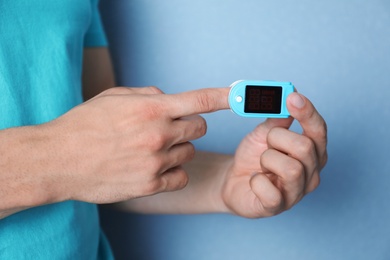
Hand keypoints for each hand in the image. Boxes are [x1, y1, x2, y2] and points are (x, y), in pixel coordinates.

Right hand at [45, 86, 228, 203]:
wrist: (58, 159)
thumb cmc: (84, 125)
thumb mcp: (114, 97)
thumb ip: (148, 95)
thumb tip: (170, 99)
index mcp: (151, 109)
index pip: (199, 100)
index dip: (225, 97)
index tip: (241, 96)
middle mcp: (158, 134)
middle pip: (199, 129)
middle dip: (189, 127)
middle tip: (169, 129)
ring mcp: (155, 162)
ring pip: (188, 153)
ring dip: (177, 150)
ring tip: (150, 150)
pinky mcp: (150, 185)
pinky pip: (181, 177)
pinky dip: (173, 172)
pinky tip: (154, 168)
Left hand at [221, 92, 327, 217]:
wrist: (233, 180)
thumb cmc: (253, 156)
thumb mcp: (264, 133)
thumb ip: (278, 118)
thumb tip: (289, 97)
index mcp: (312, 151)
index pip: (319, 130)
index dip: (307, 113)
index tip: (293, 97)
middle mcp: (311, 172)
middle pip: (306, 147)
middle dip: (277, 138)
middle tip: (265, 142)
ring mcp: (297, 192)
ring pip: (292, 169)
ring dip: (267, 159)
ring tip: (261, 163)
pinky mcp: (278, 207)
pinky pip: (271, 192)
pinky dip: (256, 181)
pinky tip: (254, 179)